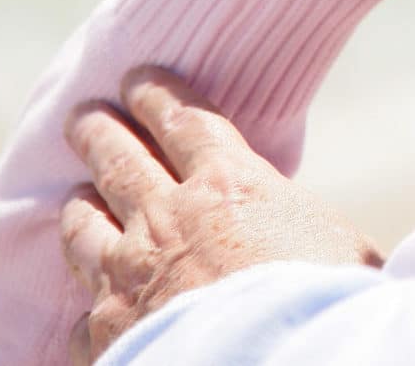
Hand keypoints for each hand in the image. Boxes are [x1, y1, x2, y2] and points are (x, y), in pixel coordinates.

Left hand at [60, 67, 380, 363]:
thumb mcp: (339, 242)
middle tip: (82, 115)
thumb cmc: (329, 299)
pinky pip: (84, 313)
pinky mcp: (110, 332)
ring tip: (75, 198)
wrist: (274, 356)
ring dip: (79, 208)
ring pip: (85, 228)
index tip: (138, 77)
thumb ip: (296, 224)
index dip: (158, 95)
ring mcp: (130, 275)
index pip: (184, 122)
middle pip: (120, 161)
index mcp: (231, 184)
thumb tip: (299, 229)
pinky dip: (88, 306)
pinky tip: (87, 310)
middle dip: (99, 133)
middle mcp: (169, 218)